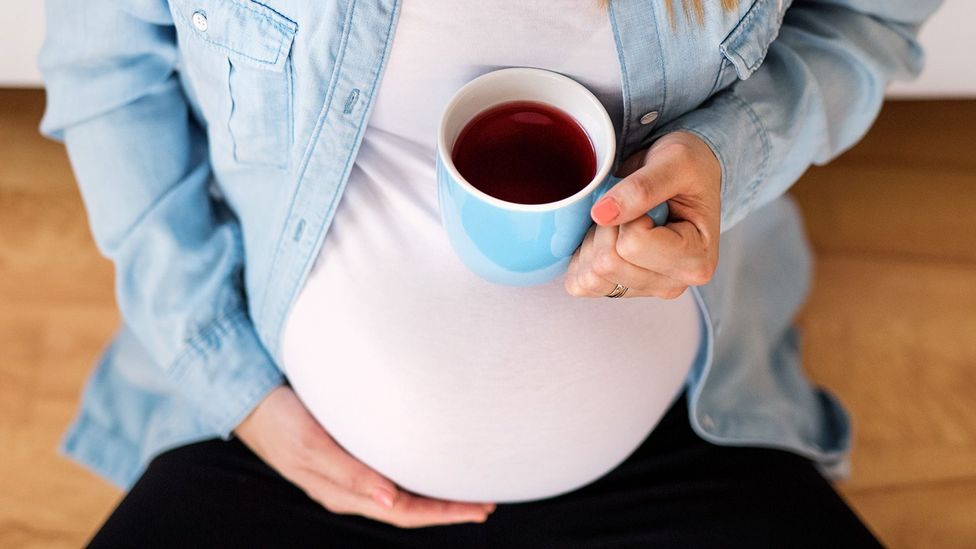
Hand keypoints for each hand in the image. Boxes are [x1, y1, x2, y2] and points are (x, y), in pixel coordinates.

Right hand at [234, 385, 496, 527]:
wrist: (248, 398)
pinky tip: (430, 463)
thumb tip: (390, 499)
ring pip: (402, 491)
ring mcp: (348, 471)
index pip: (405, 512)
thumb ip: (350, 474)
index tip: (481, 508)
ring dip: (435, 492)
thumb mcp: (311, 447)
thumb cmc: (278, 421)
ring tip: (468, 487)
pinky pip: (391, 471)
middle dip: (448, 508)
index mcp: (344, 493)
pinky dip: (416, 472)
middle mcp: (351, 488)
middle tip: (488, 501)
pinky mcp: (347, 451)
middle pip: (409, 507)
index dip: (445, 514)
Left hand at [565, 131, 721, 298]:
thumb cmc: (689, 169)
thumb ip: (642, 187)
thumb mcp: (677, 161)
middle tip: (629, 208)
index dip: (628, 214)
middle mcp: (673, 284)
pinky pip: (580, 284)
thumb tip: (602, 214)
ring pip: (591, 276)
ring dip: (593, 241)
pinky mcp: (620, 291)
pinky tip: (604, 236)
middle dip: (607, 228)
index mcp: (696, 260)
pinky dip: (583, 256)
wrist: (683, 177)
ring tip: (620, 221)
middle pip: (608, 264)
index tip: (647, 200)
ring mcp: (645, 290)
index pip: (632, 244)